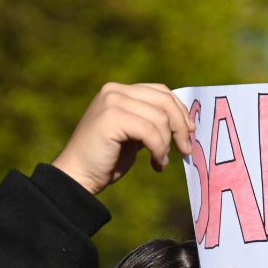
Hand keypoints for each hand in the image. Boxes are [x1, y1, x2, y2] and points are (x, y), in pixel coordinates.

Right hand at [52, 82, 194, 194]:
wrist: (77, 176)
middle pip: (165, 101)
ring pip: (160, 118)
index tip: (190, 133)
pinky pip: (151, 132)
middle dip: (181, 127)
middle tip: (186, 151)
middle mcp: (114, 91)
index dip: (180, 112)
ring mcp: (111, 102)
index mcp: (119, 91)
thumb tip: (185, 123)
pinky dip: (159, 150)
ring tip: (161, 161)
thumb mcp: (133, 135)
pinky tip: (156, 164)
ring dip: (167, 144)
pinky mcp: (111, 118)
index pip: (161, 92)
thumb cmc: (106, 160)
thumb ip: (151, 122)